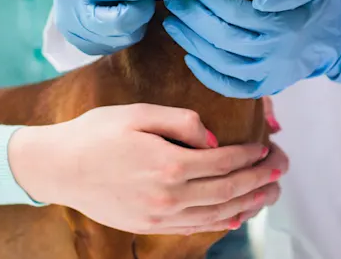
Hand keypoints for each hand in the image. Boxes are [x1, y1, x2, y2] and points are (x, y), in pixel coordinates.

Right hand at [9, 104, 286, 234]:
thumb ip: (180, 121)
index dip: (252, 155)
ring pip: (218, 213)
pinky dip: (222, 222)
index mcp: (169, 163)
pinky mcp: (150, 226)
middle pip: (229, 190)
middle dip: (261, 179)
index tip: (268, 147)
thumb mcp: (137, 113)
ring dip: (250, 202)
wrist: (59, 167)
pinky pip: (196, 227)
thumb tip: (213, 138)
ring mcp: (160, 216)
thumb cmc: (95, 134)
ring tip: (270, 192)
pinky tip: (236, 215)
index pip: (225, 161)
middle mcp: (169, 195)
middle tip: (282, 167)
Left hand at [163, 0, 340, 98]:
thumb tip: (259, 0)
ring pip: (220, 61)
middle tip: (173, 0)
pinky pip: (230, 86)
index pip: (233, 12)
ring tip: (173, 23)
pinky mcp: (264, 87)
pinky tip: (189, 57)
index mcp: (280, 27)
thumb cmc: (318, 6)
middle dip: (192, 17)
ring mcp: (266, 74)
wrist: (338, 40)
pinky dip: (207, 75)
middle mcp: (270, 53)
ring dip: (192, 42)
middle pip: (221, 36)